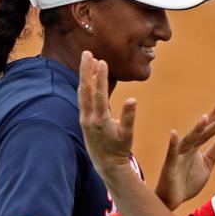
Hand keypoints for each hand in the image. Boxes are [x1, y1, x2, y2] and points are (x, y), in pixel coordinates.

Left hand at [78, 51, 135, 177]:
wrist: (105, 162)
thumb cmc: (119, 148)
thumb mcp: (128, 135)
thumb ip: (129, 117)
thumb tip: (132, 99)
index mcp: (101, 120)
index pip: (99, 94)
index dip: (100, 78)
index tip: (102, 61)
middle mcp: (89, 117)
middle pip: (85, 89)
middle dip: (86, 70)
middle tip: (87, 53)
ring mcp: (84, 117)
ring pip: (82, 92)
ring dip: (84, 75)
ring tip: (88, 59)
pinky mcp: (84, 118)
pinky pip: (83, 97)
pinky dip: (85, 85)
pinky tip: (88, 76)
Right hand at [156, 99, 214, 209]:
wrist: (173, 199)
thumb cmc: (187, 181)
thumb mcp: (207, 164)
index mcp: (196, 147)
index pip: (209, 129)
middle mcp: (188, 147)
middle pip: (201, 130)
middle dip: (212, 117)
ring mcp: (178, 154)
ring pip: (189, 139)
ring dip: (197, 129)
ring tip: (205, 118)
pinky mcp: (170, 164)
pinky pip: (171, 153)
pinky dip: (172, 143)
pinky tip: (174, 134)